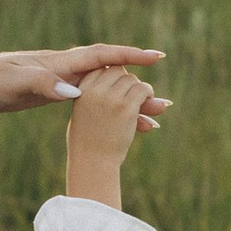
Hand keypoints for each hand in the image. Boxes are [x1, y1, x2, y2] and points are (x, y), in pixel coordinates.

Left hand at [0, 42, 169, 122]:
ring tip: (151, 121)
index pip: (102, 56)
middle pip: (110, 76)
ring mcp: (59, 81)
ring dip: (126, 103)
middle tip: (166, 104)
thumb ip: (42, 84)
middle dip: (138, 88)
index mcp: (59, 64)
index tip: (156, 57)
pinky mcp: (52, 93)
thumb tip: (72, 91)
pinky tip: (113, 122)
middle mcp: (64, 69)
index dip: (130, 56)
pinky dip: (105, 109)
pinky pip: (89, 101)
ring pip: (103, 90)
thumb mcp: (14, 84)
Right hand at [66, 63, 155, 206]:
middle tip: (131, 95)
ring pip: (132, 79)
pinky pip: (142, 89)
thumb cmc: (88, 140)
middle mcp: (95, 90)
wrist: (92, 161)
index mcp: (82, 89)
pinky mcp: (126, 108)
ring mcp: (111, 98)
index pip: (101, 69)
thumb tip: (119, 73)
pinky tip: (148, 102)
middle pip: (117, 71)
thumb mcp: (83, 111)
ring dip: (139, 88)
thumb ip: (96, 92)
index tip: (118, 87)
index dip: (112, 76)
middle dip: (126, 81)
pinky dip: (148, 94)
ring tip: (142, 100)